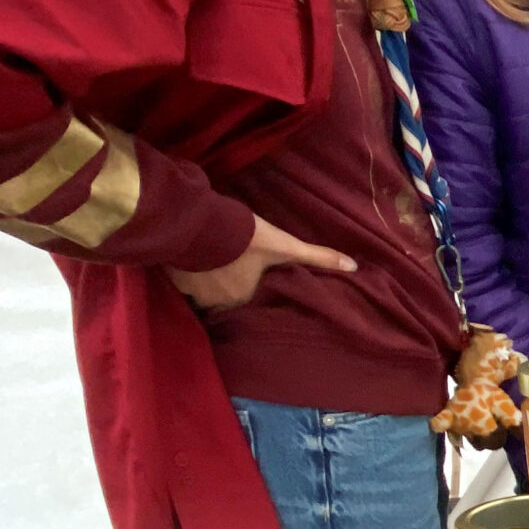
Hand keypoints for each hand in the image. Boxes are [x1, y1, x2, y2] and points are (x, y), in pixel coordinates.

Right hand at [169, 213, 355, 310]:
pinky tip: (188, 263)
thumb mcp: (285, 245)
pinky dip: (184, 275)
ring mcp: (193, 292)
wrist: (200, 224)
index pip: (249, 304)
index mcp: (244, 297)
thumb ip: (317, 257)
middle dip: (226, 294)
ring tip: (209, 271)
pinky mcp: (173, 278)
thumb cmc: (245, 237)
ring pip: (201, 295)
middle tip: (229, 279)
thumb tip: (354, 267)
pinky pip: (180, 283)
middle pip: (224, 303)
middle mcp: (218, 302)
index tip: (251, 288)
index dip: (249, 295)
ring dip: (205, 285)